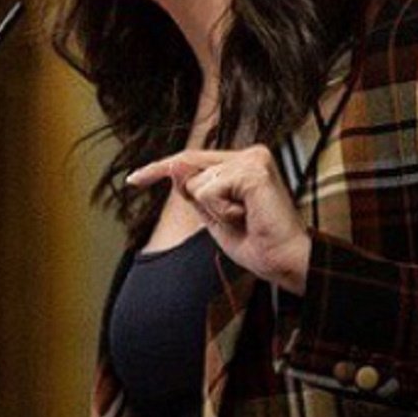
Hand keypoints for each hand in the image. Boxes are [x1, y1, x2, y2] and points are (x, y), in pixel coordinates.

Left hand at [126, 145, 311, 294]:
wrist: (284, 262)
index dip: (158, 169)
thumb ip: (193, 192)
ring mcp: (253, 159)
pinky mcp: (253, 170)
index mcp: (242, 162)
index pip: (190, 160)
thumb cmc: (256, 243)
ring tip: (245, 218)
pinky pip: (208, 191)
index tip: (133, 180)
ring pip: (196, 183)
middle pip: (188, 169)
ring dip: (214, 210)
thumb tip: (173, 165)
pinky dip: (221, 211)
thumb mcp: (213, 216)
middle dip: (198, 200)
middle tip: (238, 220)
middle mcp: (250, 154)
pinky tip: (247, 216)